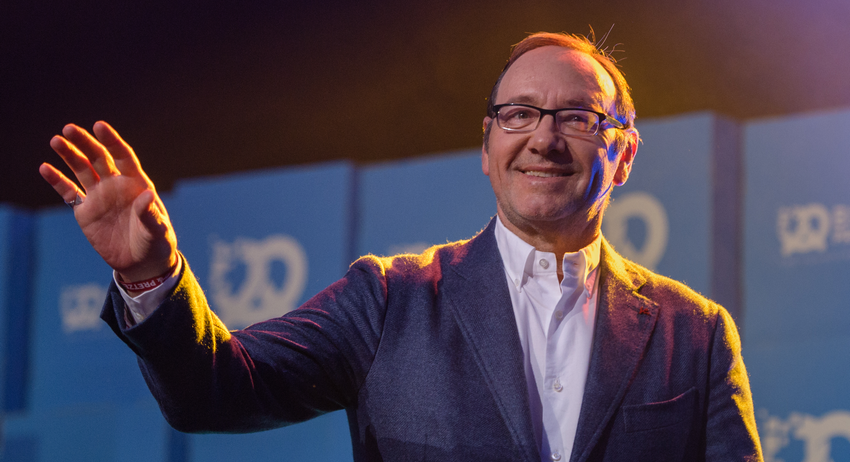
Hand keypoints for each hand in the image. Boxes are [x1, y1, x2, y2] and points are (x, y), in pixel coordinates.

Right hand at [39, 122, 177, 281]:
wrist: (141, 263)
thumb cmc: (156, 243)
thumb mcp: (157, 230)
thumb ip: (150, 214)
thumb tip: (148, 196)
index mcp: (136, 184)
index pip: (123, 156)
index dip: (112, 141)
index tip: (99, 126)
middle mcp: (116, 185)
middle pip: (99, 158)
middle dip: (85, 142)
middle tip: (69, 129)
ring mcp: (99, 196)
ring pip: (82, 170)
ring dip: (69, 155)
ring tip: (57, 141)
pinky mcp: (86, 211)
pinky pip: (69, 192)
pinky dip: (57, 181)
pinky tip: (45, 168)